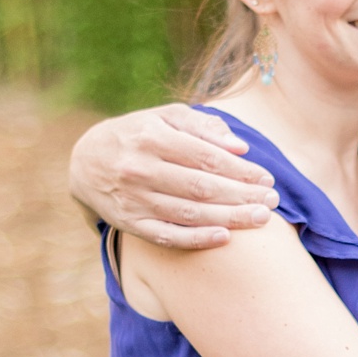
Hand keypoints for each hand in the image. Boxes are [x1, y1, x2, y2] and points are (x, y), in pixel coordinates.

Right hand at [68, 103, 279, 248]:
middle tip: (272, 203)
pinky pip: (167, 235)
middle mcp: (141, 169)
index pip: (207, 158)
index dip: (241, 171)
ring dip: (229, 218)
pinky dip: (197, 239)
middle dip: (242, 196)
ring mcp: (134, 199)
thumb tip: (239, 147)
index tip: (266, 179)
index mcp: (153, 138)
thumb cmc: (137, 135)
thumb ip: (202, 127)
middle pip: (202, 188)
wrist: (85, 162)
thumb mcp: (164, 118)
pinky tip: (224, 238)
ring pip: (189, 213)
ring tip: (260, 219)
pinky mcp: (129, 223)